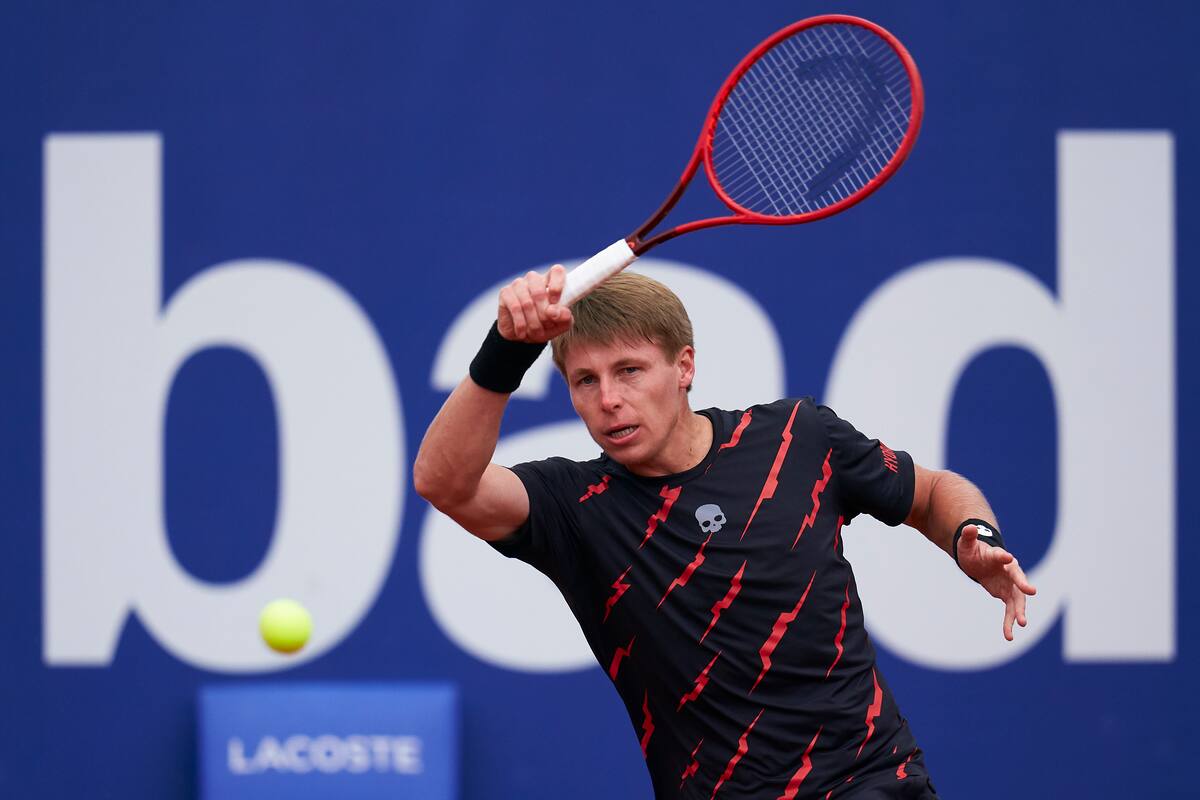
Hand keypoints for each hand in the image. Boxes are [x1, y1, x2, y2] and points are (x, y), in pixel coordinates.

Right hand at [497, 265, 572, 343]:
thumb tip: (558, 312)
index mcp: (551, 281)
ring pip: (527, 302)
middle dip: (544, 314)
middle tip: (546, 325)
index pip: (557, 271)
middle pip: (539, 291)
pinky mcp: (506, 292)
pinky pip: (515, 307)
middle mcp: (534, 279)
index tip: (556, 303)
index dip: (557, 286)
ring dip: (533, 322)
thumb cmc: (544, 325)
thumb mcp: (560, 324)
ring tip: (536, 332)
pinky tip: (523, 332)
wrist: (523, 334)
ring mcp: (519, 284)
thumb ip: (564, 318)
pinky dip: (521, 323)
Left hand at [956, 525, 1037, 641]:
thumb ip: (969, 536)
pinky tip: (1009, 636)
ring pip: (1017, 599)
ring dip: (1019, 611)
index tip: (1008, 557)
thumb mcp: (967, 543)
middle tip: (1030, 592)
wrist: (979, 561)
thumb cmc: (973, 550)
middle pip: (1017, 580)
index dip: (1004, 557)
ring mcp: (1010, 584)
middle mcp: (1009, 571)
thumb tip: (969, 527)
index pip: (1003, 557)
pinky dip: (1009, 622)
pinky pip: (1010, 610)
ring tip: (1022, 624)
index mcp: (999, 556)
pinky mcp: (1007, 595)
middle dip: (1023, 586)